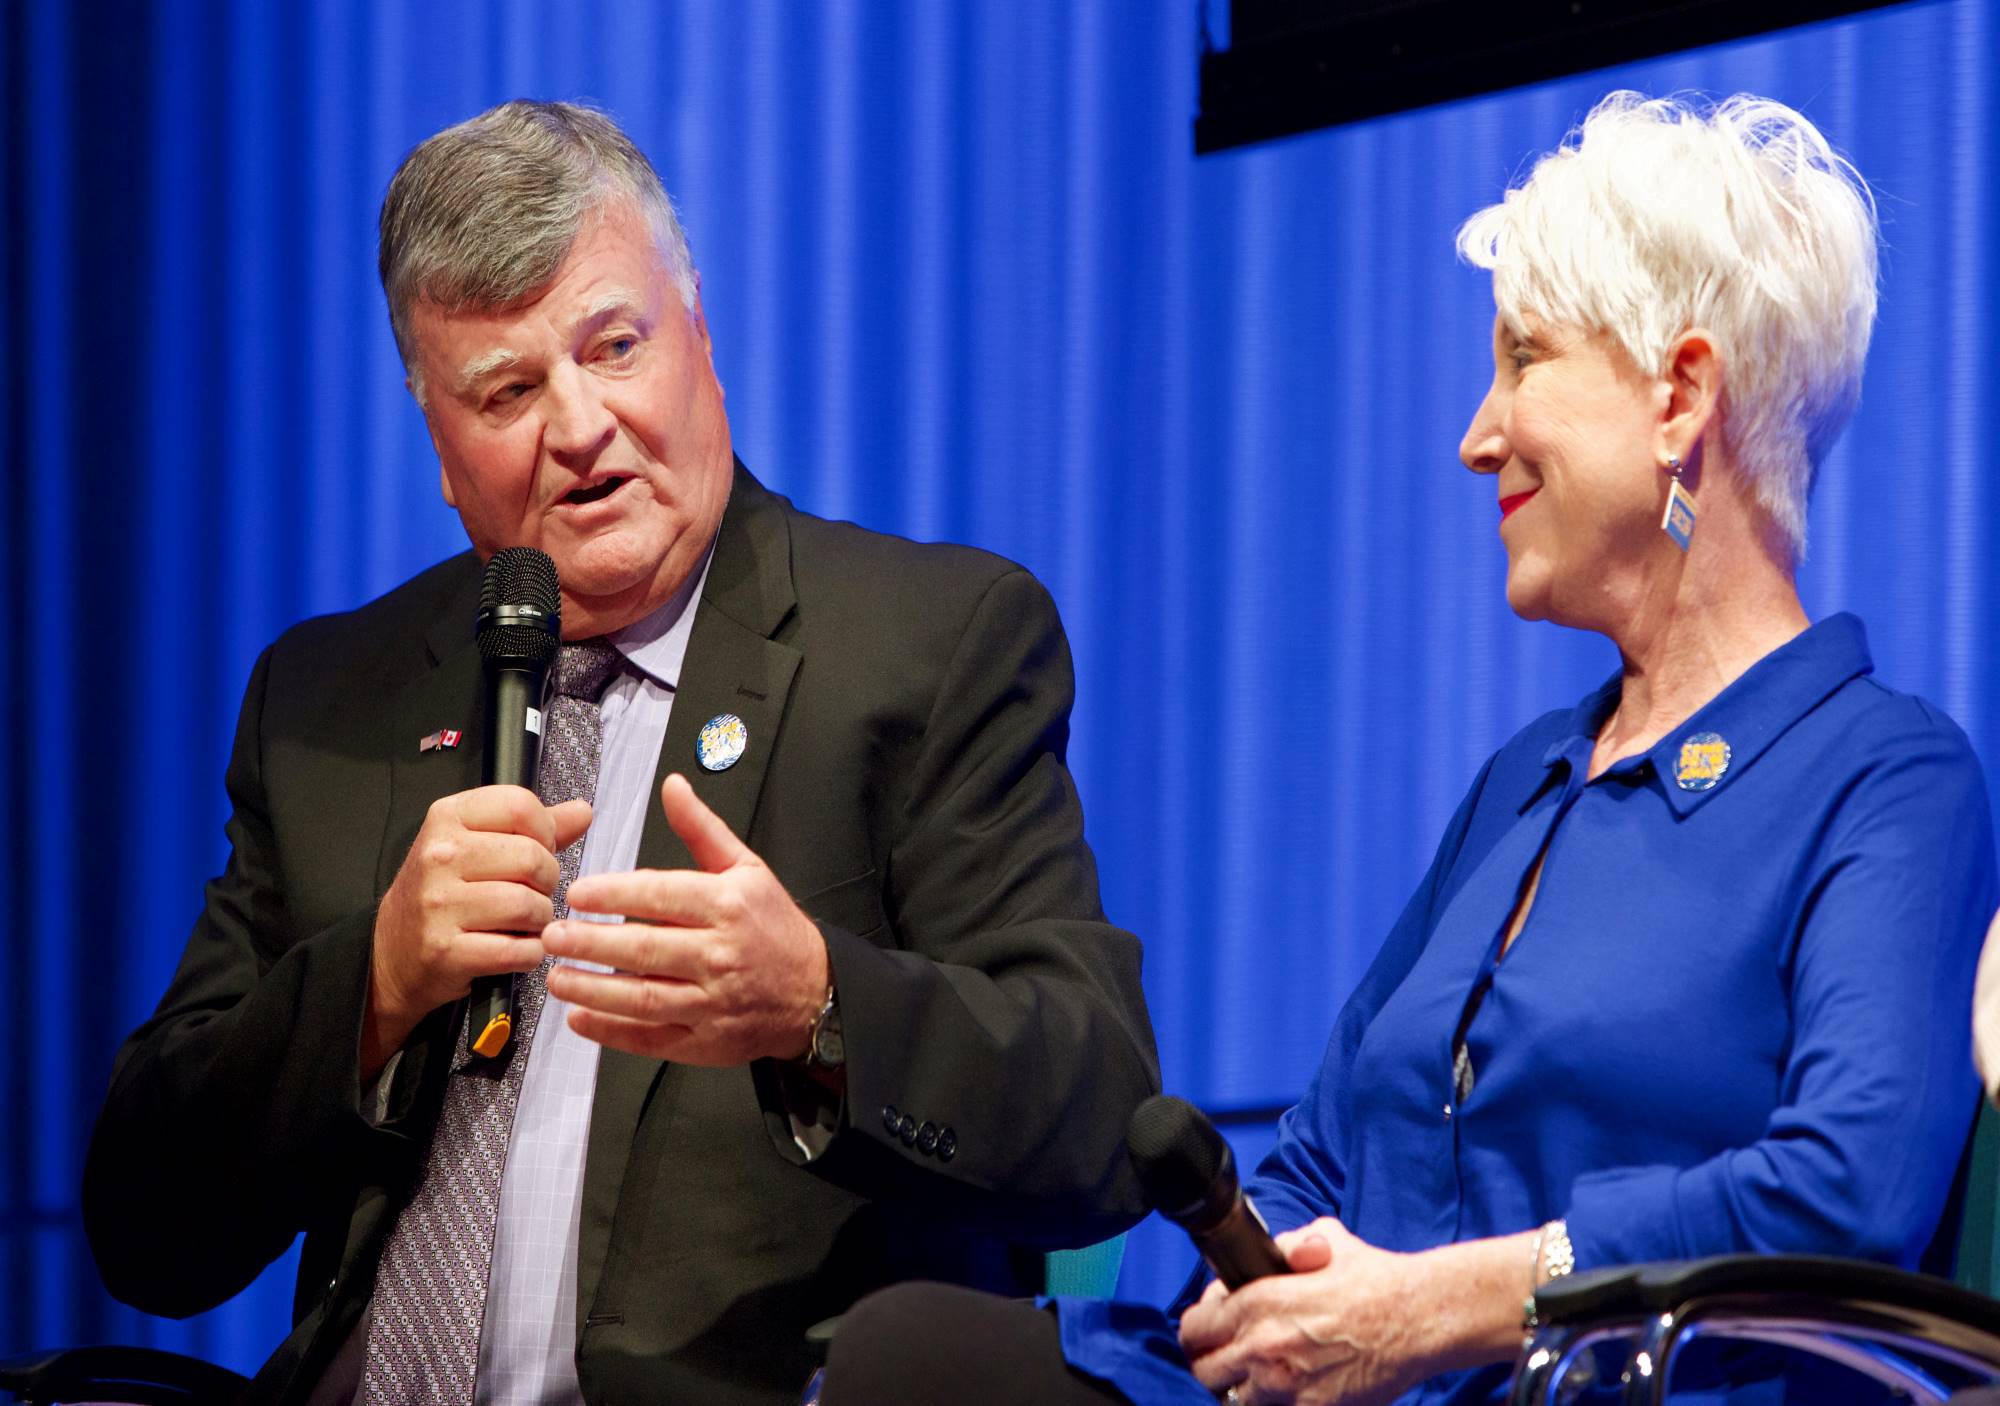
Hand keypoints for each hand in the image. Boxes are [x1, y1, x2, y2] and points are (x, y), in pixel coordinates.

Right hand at [366, 786, 593, 1075]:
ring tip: (525, 922)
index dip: (545, 832)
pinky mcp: (445, 950)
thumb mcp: (479, 844)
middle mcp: (439, 855)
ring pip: (529, 905)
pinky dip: (529, 954)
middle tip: (533, 894)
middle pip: (532, 858)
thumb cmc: (444, 893)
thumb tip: (582, 812)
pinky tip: (515, 948)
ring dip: (540, 921)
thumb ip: (534, 827)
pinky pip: (517, 950)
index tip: (537, 850)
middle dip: (547, 882)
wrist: (393, 951)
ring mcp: (439, 904)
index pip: (521, 806)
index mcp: (448, 817)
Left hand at [542, 773, 829, 1064]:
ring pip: (643, 998)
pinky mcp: (706, 1040)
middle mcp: (720, 955)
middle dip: (591, 943)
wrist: (814, 991)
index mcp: (728, 906)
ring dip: (593, 990)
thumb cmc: (773, 928)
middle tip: (551, 934)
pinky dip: (612, 1032)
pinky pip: (652, 1038)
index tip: (578, 893)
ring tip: (557, 977)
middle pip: (645, 950)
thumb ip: (702, 829)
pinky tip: (581, 1018)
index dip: (614, 895)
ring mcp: (712, 1002)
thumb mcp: (747, 868)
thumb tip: (673, 787)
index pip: (662, 897)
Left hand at [1179, 1219, 1434, 1405]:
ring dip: (1238, 1386)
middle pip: (1203, 1370)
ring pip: (1230, 1399)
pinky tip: (1283, 1389)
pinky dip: (1269, 1403)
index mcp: (1256, 1303)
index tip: (1210, 1326)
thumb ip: (1285, 1245)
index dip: (1198, 1326)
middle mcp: (1262, 1348)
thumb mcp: (1323, 1241)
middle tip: (1225, 1353)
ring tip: (1256, 1374)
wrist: (1417, 1319)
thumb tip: (1268, 1253)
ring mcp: (1283, 1387)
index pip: (1193, 1328)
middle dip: (1210, 1359)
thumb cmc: (1372, 1279)